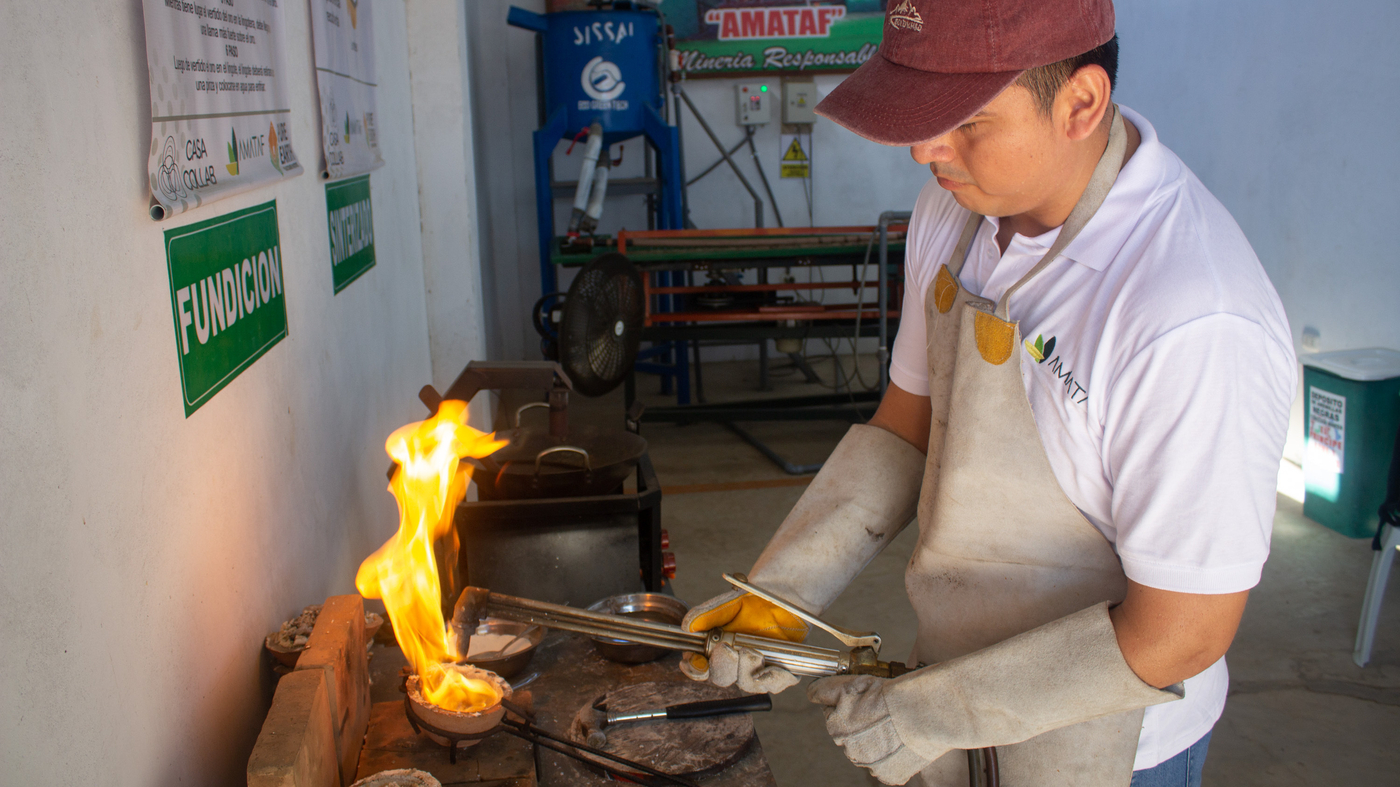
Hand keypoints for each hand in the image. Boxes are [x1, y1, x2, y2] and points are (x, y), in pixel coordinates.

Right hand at [678, 589, 806, 693]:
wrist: (785, 598)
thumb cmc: (757, 601)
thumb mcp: (731, 603)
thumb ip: (709, 614)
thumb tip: (688, 626)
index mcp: (717, 647)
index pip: (700, 667)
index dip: (695, 669)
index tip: (698, 662)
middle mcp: (735, 662)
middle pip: (722, 678)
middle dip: (725, 666)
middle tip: (730, 650)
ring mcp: (756, 670)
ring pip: (747, 684)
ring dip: (749, 670)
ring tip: (755, 653)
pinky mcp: (779, 673)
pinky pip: (774, 685)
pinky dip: (774, 678)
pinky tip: (774, 666)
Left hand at [808, 675, 930, 784]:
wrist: (923, 712)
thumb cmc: (890, 696)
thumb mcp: (852, 683)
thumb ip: (825, 690)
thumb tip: (812, 693)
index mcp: (836, 728)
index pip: (834, 714)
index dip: (849, 704)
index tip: (864, 700)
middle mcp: (849, 751)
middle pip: (851, 735)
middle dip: (862, 724)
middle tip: (881, 712)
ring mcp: (869, 765)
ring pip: (868, 751)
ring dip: (877, 741)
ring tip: (895, 725)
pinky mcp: (888, 775)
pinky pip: (886, 766)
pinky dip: (892, 756)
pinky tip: (901, 742)